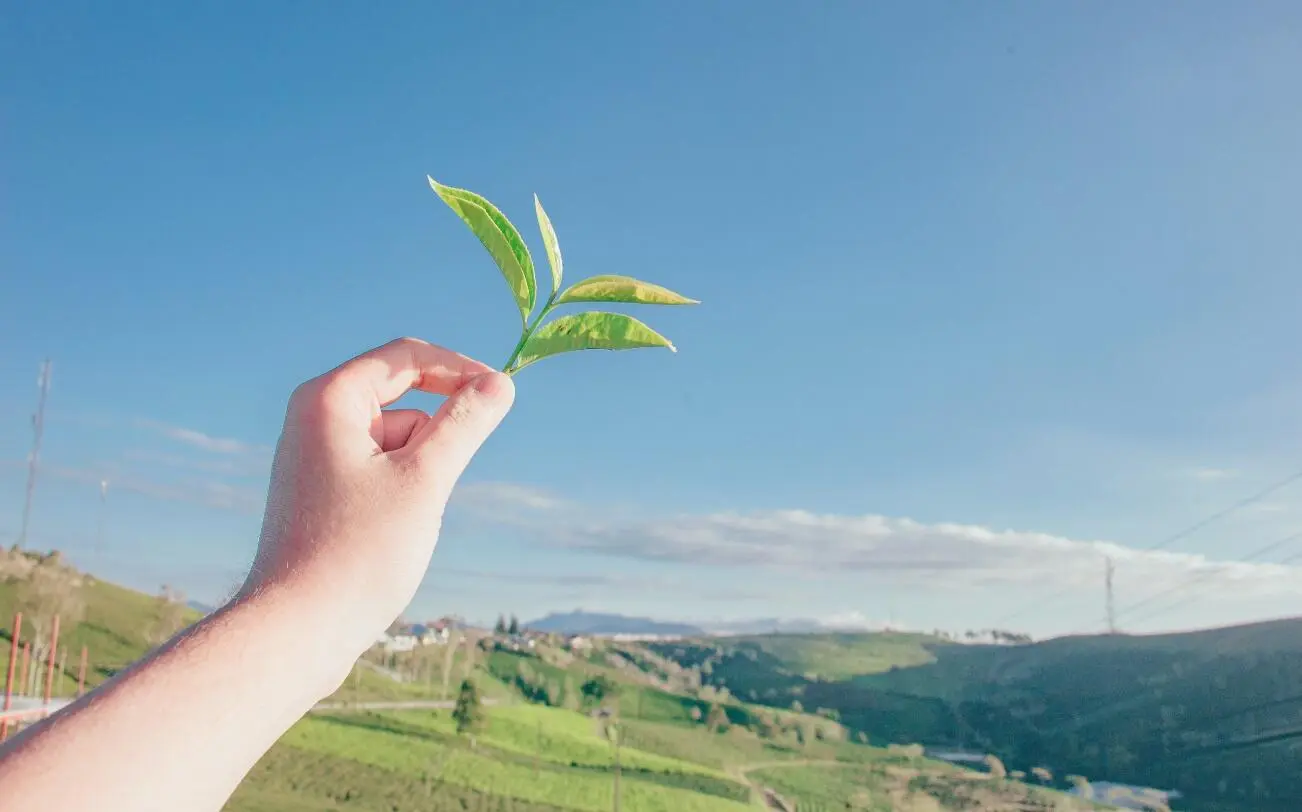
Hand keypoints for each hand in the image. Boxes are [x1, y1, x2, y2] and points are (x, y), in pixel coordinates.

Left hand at [243, 337, 513, 663]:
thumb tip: (500, 384)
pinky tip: (389, 539)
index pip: (406, 357)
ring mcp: (314, 457)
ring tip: (402, 526)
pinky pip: (379, 471)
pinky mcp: (321, 492)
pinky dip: (401, 492)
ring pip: (396, 441)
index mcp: (329, 399)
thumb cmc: (357, 553)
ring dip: (420, 471)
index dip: (459, 369)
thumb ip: (465, 424)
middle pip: (403, 400)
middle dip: (435, 439)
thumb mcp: (425, 480)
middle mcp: (314, 418)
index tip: (503, 394)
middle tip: (435, 488)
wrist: (295, 631)